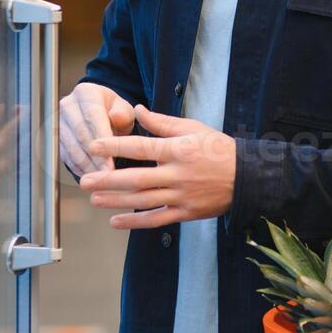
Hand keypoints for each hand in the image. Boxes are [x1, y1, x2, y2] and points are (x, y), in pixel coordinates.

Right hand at [59, 81, 134, 175]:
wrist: (98, 116)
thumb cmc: (113, 112)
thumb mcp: (124, 109)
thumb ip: (123, 112)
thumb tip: (115, 117)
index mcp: (86, 93)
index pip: (93, 116)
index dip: (103, 139)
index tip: (111, 158)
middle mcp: (68, 105)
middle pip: (80, 134)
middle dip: (95, 157)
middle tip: (107, 174)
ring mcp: (58, 122)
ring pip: (72, 148)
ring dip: (87, 166)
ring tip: (101, 178)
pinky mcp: (55, 140)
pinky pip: (66, 157)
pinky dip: (79, 169)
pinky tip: (91, 177)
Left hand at [80, 106, 235, 228]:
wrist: (247, 177)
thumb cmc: (217, 148)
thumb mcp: (192, 128)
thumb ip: (162, 123)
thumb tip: (137, 110)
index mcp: (178, 149)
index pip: (141, 146)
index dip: (116, 145)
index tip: (94, 145)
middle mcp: (177, 173)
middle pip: (137, 178)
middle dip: (108, 180)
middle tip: (84, 180)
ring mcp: (181, 195)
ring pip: (143, 201)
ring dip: (116, 202)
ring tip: (94, 200)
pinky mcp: (185, 212)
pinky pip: (156, 219)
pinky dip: (135, 222)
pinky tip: (115, 222)